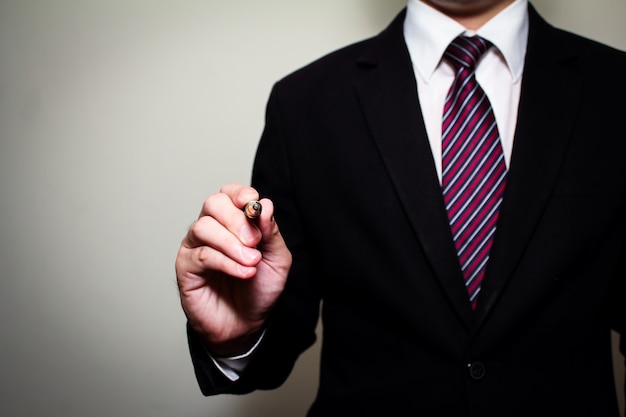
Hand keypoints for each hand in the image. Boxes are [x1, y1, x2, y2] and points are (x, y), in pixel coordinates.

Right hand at [176, 184, 291, 355]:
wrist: (247, 324)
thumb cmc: (260, 289)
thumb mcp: (277, 259)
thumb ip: (271, 232)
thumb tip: (265, 206)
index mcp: (233, 221)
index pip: (228, 194)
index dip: (239, 194)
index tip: (253, 204)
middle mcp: (212, 229)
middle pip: (213, 203)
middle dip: (236, 219)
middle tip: (254, 241)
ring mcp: (196, 247)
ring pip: (204, 227)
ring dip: (232, 243)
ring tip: (251, 263)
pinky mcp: (186, 267)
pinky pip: (202, 255)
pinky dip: (226, 262)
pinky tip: (244, 272)